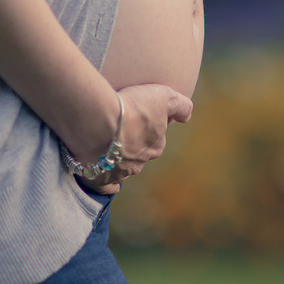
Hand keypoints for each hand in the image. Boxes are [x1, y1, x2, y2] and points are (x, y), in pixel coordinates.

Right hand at [78, 84, 192, 194]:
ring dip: (118, 160)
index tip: (137, 115)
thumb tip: (186, 117)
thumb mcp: (166, 97)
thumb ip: (181, 106)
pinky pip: (105, 186)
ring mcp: (118, 172)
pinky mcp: (98, 178)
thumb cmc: (133, 107)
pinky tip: (105, 178)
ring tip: (108, 148)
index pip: (156, 137)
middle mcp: (139, 163)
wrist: (98, 118)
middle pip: (138, 154)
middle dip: (133, 144)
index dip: (147, 125)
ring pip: (122, 168)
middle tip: (120, 128)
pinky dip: (106, 184)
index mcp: (156, 147)